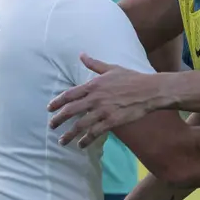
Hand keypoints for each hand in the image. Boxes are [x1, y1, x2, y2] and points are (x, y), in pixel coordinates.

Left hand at [48, 55, 163, 146]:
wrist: (149, 90)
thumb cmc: (132, 78)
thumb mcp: (112, 68)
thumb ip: (94, 64)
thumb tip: (81, 54)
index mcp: (93, 85)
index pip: (69, 94)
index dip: (57, 102)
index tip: (49, 108)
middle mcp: (95, 99)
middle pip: (70, 111)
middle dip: (58, 119)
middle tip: (51, 125)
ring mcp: (103, 111)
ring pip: (80, 125)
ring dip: (69, 134)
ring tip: (62, 141)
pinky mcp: (112, 121)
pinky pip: (95, 133)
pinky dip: (86, 140)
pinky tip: (80, 145)